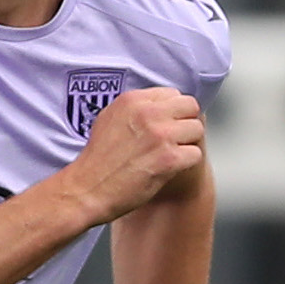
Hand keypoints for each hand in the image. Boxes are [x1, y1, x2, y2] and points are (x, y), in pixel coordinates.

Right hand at [65, 88, 204, 224]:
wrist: (88, 189)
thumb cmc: (97, 160)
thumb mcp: (109, 118)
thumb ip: (135, 108)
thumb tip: (158, 105)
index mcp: (133, 100)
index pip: (174, 94)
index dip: (173, 111)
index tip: (167, 124)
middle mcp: (148, 113)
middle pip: (190, 107)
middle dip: (186, 123)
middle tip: (175, 139)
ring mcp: (160, 136)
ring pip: (197, 129)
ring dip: (187, 143)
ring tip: (170, 155)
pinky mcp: (169, 159)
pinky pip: (195, 154)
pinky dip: (186, 163)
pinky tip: (169, 168)